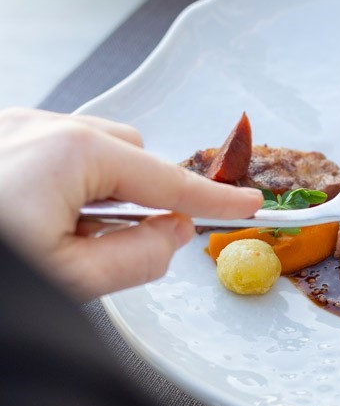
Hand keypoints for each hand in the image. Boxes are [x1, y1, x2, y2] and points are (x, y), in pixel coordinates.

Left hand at [0, 108, 261, 300]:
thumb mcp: (67, 278)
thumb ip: (135, 258)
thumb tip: (173, 236)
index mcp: (70, 152)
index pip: (164, 181)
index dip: (213, 198)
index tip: (248, 205)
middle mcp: (42, 127)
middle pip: (127, 154)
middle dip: (135, 194)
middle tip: (108, 244)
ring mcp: (13, 129)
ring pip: (88, 150)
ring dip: (95, 189)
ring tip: (58, 236)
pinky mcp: (0, 142)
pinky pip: (52, 153)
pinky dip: (61, 185)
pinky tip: (35, 221)